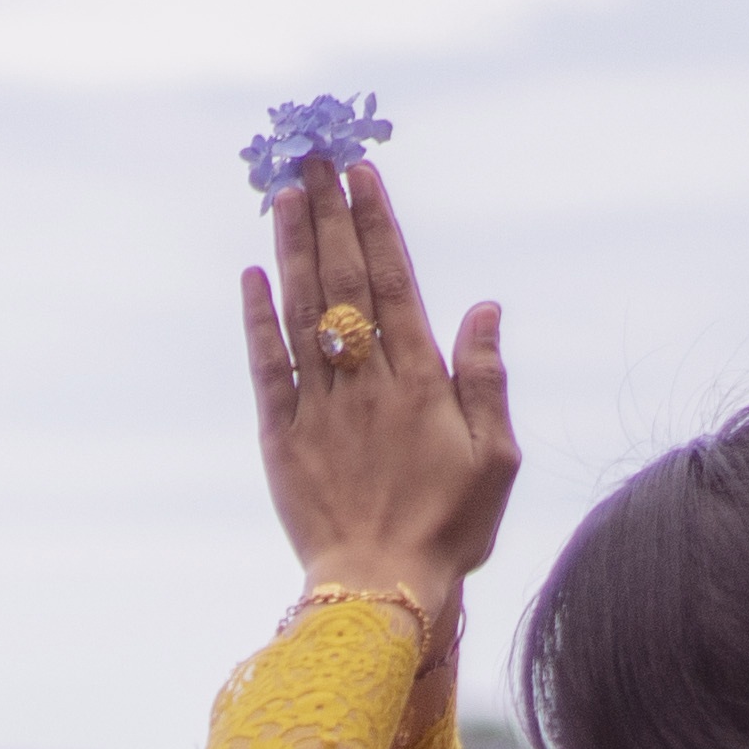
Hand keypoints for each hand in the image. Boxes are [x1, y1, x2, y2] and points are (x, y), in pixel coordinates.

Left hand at [241, 164, 518, 630]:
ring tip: (284, 192)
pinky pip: (267, 367)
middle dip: (329, 214)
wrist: (382, 592)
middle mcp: (367, 383)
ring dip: (293, 248)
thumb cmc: (449, 530)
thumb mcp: (495, 457)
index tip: (362, 173)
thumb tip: (483, 305)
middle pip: (344, 281)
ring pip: (303, 311)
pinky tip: (253, 274)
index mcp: (422, 382)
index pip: (395, 283)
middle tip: (313, 156)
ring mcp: (321, 407)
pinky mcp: (283, 438)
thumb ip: (486, 377)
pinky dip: (258, 318)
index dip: (377, 224)